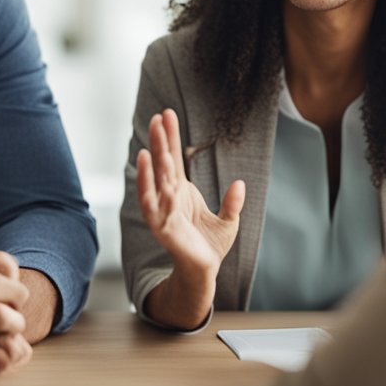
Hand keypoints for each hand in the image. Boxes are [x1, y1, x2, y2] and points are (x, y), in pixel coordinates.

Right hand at [137, 109, 244, 280]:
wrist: (204, 272)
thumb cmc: (209, 246)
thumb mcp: (228, 221)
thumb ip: (232, 203)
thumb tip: (240, 184)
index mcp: (181, 191)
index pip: (174, 159)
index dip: (171, 137)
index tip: (167, 114)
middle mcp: (169, 196)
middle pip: (164, 163)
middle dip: (161, 139)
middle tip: (159, 116)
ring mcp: (163, 209)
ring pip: (157, 178)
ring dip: (154, 156)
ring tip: (153, 134)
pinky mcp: (160, 224)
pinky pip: (151, 200)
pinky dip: (146, 182)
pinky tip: (145, 163)